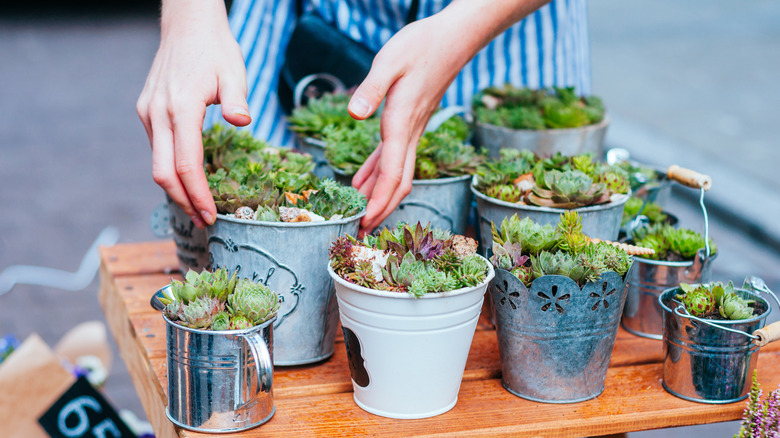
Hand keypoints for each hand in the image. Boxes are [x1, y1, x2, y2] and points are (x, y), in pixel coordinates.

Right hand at [136, 0, 249, 227]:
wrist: (186, 26)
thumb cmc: (215, 49)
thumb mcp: (234, 72)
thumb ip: (237, 100)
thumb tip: (243, 122)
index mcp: (181, 108)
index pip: (187, 165)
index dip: (198, 195)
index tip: (211, 216)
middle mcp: (158, 114)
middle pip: (164, 173)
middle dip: (183, 201)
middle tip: (204, 221)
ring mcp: (149, 113)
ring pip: (157, 163)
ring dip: (176, 188)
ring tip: (197, 205)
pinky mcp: (147, 111)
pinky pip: (157, 148)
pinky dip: (171, 169)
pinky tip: (188, 178)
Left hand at [348, 0, 544, 235]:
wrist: (453, 38)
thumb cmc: (421, 45)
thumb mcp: (390, 61)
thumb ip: (371, 89)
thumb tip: (353, 114)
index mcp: (401, 122)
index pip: (392, 173)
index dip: (378, 200)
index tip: (365, 222)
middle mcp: (408, 133)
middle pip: (397, 183)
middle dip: (380, 210)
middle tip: (362, 233)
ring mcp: (411, 129)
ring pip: (395, 173)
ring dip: (378, 196)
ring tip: (360, 217)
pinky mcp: (408, 122)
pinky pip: (391, 156)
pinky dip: (376, 173)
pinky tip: (361, 182)